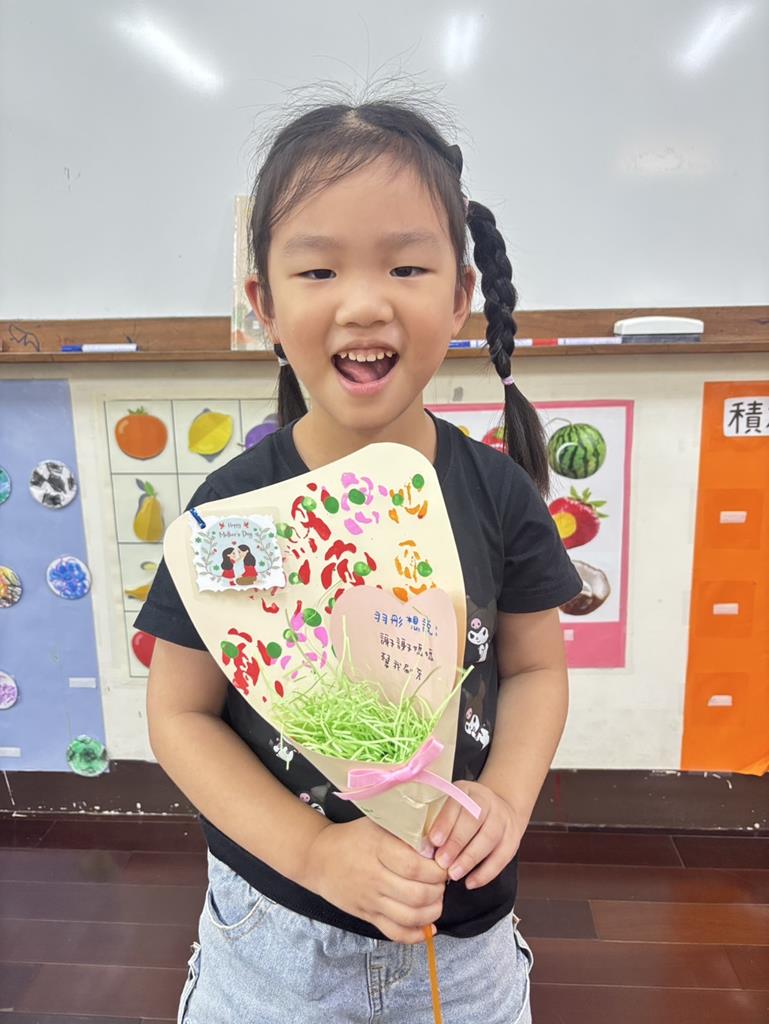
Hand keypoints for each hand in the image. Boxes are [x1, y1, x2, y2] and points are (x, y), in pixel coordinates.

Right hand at [305, 817, 448, 943]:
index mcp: (377, 849)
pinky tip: (428, 927)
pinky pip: (394, 932)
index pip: (414, 867)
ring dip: (432, 912)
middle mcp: (374, 877)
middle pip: (416, 894)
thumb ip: (403, 831)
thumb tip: (436, 843)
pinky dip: (415, 935)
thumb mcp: (376, 823)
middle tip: (442, 882)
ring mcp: (370, 900)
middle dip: (438, 891)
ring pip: (409, 916)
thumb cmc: (352, 837)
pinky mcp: (367, 916)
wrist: (318, 858)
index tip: (443, 865)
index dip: (436, 870)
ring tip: (437, 901)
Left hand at [428, 781, 522, 889]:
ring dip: (470, 858)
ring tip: (454, 874)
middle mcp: (487, 800)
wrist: (500, 806)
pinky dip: (486, 872)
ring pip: (489, 837)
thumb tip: (422, 847)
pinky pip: (502, 857)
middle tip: (442, 862)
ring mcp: (502, 818)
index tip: (433, 841)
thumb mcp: (452, 806)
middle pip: (474, 820)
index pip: (456, 803)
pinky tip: (471, 882)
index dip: (445, 822)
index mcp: (466, 790)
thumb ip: (438, 820)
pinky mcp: (512, 838)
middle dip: (456, 843)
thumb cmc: (466, 811)